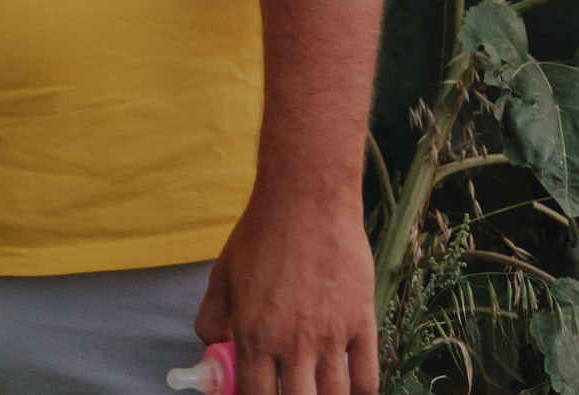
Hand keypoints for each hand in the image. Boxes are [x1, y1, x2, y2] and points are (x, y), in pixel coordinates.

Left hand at [195, 182, 376, 394]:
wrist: (306, 203)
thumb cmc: (260, 235)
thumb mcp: (222, 274)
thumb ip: (213, 316)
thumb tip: (212, 345)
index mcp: (254, 335)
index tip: (255, 394)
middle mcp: (293, 344)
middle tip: (286, 388)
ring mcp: (331, 338)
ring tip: (313, 389)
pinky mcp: (362, 325)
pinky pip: (366, 379)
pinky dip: (359, 394)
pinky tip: (350, 393)